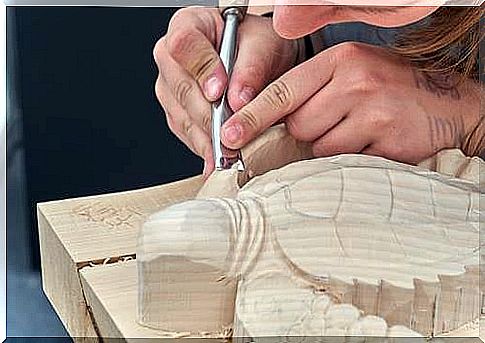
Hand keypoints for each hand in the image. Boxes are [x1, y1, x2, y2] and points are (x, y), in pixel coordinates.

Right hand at [153, 7, 298, 175]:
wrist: (260, 63)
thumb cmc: (259, 46)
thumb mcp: (265, 46)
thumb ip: (251, 68)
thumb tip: (236, 101)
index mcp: (190, 24)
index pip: (184, 44)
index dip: (201, 70)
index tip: (220, 92)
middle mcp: (172, 56)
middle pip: (180, 87)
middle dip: (208, 115)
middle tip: (231, 135)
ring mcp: (170, 86)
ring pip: (181, 115)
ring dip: (206, 137)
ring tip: (229, 154)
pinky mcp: (176, 111)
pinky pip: (185, 132)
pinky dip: (204, 147)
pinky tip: (220, 157)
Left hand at [221, 42, 481, 163]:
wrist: (450, 104)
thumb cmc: (392, 89)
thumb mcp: (352, 73)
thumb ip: (313, 91)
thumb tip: (271, 123)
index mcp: (340, 59)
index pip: (282, 90)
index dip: (252, 116)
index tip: (229, 136)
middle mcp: (354, 81)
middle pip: (298, 125)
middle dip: (307, 134)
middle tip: (333, 124)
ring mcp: (373, 111)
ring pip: (320, 148)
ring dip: (331, 148)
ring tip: (358, 132)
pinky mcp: (387, 141)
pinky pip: (347, 162)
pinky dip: (352, 159)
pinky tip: (372, 143)